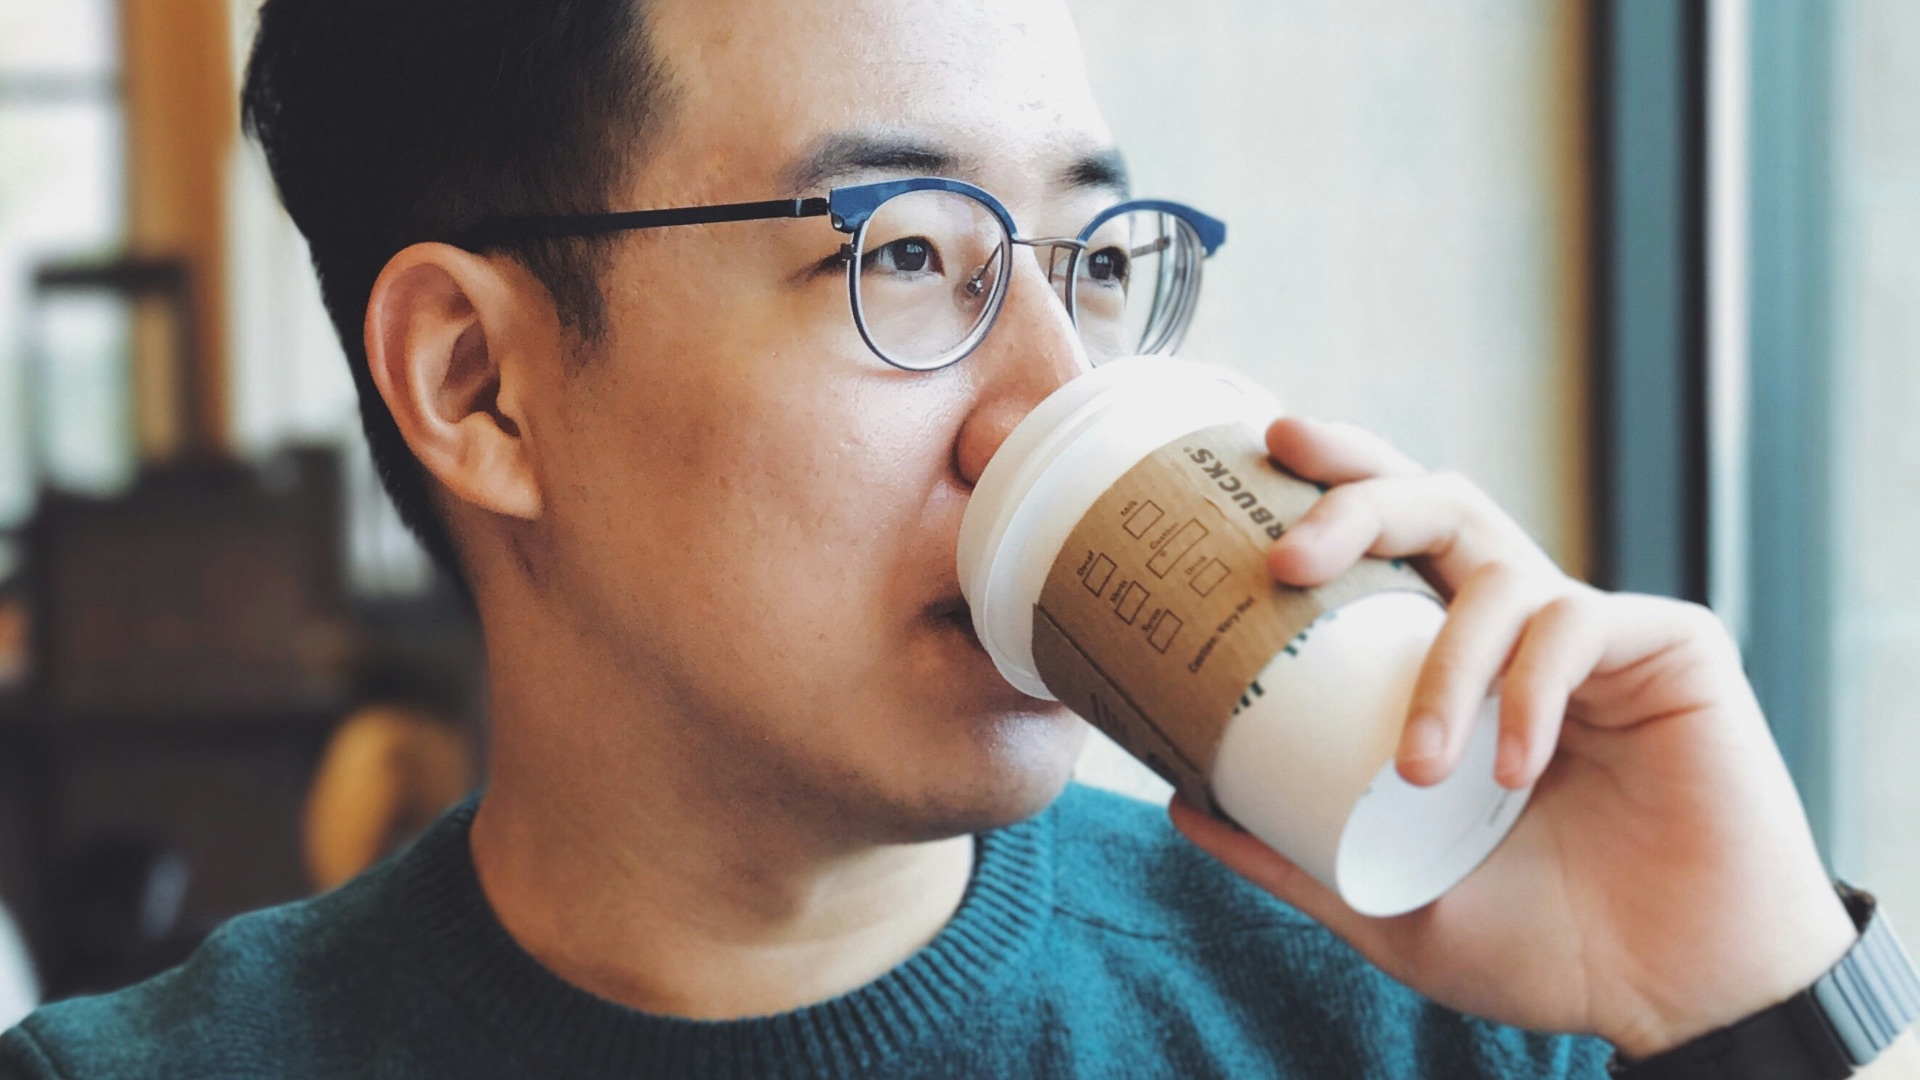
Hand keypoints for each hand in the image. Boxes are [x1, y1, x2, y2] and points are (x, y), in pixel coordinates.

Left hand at [1169, 417, 1859, 1057]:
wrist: (1671, 995)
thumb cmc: (1542, 942)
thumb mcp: (1384, 902)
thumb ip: (1290, 852)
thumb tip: (1179, 805)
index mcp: (1453, 665)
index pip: (1386, 546)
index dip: (1330, 487)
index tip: (1259, 453)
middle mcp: (1518, 629)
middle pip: (1437, 506)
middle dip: (1357, 501)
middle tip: (1287, 556)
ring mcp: (1595, 632)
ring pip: (1500, 572)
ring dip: (1443, 667)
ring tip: (1418, 769)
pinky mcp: (1670, 646)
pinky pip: (1578, 627)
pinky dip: (1528, 694)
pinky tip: (1514, 770)